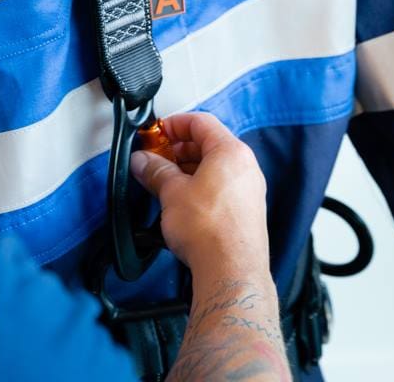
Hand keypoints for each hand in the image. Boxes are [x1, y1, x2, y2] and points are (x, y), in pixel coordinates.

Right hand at [131, 112, 268, 275]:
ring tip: (163, 182)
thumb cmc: (210, 230)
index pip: (201, 122)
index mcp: (231, 152)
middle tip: (155, 158)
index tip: (156, 133)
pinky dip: (200, 186)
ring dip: (187, 169)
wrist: (231, 271)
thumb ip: (155, 171)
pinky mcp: (246, 212)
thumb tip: (144, 161)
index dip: (174, 124)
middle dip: (178, 149)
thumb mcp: (172, 192)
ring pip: (215, 168)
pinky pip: (221, 187)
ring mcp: (248, 191)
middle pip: (209, 144)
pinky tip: (180, 201)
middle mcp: (246, 168)